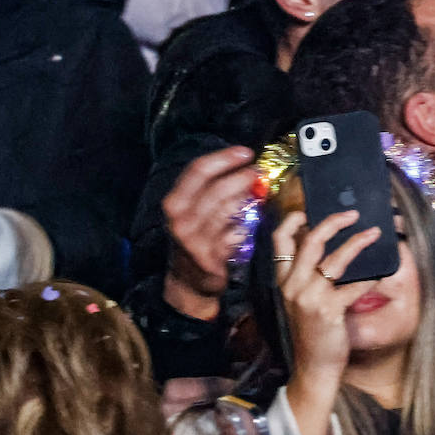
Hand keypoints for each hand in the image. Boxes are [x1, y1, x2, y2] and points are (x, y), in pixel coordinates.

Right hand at [162, 147, 257, 319]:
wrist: (187, 281)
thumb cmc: (195, 239)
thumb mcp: (194, 212)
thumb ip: (213, 191)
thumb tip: (244, 169)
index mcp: (174, 202)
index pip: (198, 171)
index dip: (224, 158)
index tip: (245, 153)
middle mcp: (180, 219)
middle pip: (216, 188)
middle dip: (242, 176)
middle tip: (259, 171)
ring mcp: (194, 238)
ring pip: (227, 209)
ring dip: (247, 197)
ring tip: (260, 188)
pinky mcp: (209, 256)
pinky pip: (234, 233)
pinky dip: (245, 225)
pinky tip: (251, 220)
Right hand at [276, 210, 378, 434]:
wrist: (313, 367)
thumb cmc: (311, 331)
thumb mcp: (298, 301)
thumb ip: (304, 276)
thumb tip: (324, 246)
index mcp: (283, 281)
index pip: (279, 241)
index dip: (293, 220)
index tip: (308, 209)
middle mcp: (293, 286)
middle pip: (310, 241)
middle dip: (333, 222)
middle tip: (353, 214)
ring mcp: (310, 298)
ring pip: (334, 259)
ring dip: (357, 242)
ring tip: (374, 233)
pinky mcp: (329, 311)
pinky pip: (354, 286)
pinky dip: (370, 277)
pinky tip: (381, 272)